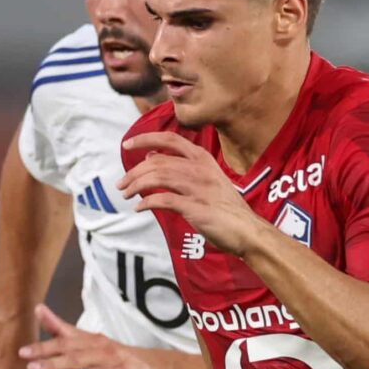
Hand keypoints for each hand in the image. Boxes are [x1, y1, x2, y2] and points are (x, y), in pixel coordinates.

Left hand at [20, 305, 172, 368]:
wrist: (160, 368)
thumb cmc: (118, 355)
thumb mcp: (91, 339)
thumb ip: (62, 328)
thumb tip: (38, 309)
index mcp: (94, 342)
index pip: (66, 343)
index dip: (44, 347)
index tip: (23, 352)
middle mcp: (106, 355)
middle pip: (77, 359)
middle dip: (54, 364)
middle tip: (31, 368)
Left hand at [118, 131, 267, 254]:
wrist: (247, 229)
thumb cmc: (225, 206)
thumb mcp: (206, 178)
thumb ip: (181, 167)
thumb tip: (152, 156)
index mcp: (202, 158)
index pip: (169, 139)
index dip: (145, 138)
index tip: (126, 144)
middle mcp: (199, 169)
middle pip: (157, 162)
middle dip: (134, 172)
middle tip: (121, 184)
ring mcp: (198, 188)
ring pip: (157, 178)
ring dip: (136, 186)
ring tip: (126, 195)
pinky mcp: (195, 208)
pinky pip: (163, 200)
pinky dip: (147, 202)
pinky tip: (140, 208)